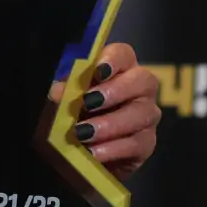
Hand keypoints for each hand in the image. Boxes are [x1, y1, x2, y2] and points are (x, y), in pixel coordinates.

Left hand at [49, 42, 159, 181]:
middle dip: (115, 91)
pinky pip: (136, 143)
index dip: (112, 59)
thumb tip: (58, 91)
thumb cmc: (77, 114)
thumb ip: (66, 92)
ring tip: (83, 132)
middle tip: (88, 102)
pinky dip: (112, 148)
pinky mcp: (147, 143)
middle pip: (143, 80)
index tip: (97, 71)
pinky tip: (93, 152)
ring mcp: (147, 115)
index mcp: (119, 69)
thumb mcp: (67, 100)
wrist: (85, 151)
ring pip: (141, 114)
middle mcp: (140, 88)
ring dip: (110, 123)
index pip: (123, 54)